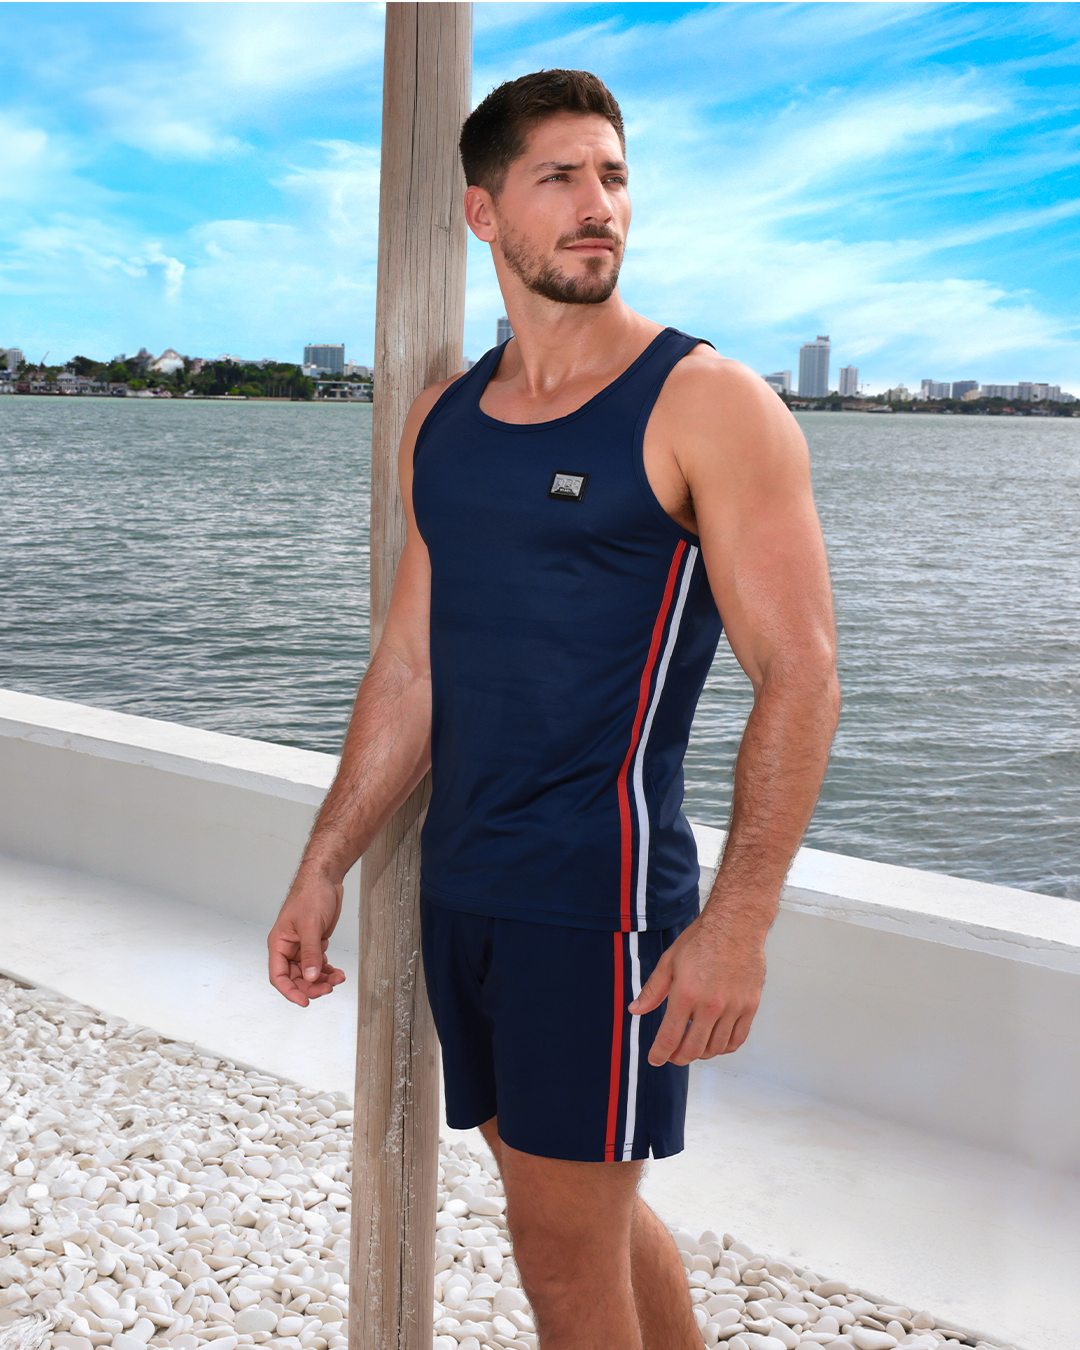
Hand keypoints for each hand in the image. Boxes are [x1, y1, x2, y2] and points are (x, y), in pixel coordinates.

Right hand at [268, 874, 346, 1007]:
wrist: (325, 879)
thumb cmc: (310, 895)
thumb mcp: (310, 925)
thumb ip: (310, 953)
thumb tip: (311, 977)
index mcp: (279, 943)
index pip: (278, 976)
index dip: (290, 991)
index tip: (304, 1002)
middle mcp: (288, 948)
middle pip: (296, 978)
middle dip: (312, 986)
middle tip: (328, 988)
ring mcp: (302, 947)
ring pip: (309, 973)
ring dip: (322, 980)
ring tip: (338, 978)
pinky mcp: (315, 944)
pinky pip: (318, 964)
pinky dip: (327, 971)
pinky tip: (337, 973)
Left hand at [628, 912, 765, 1065]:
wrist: (736, 924)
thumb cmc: (702, 940)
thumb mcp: (669, 961)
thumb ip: (653, 990)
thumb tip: (635, 1010)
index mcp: (686, 993)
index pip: (670, 1037)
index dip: (660, 1054)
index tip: (655, 1059)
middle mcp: (710, 1005)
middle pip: (693, 1049)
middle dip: (678, 1058)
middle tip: (672, 1055)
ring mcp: (733, 1007)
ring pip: (715, 1048)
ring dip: (701, 1053)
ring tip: (692, 1046)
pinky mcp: (750, 1006)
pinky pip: (737, 1039)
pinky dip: (724, 1047)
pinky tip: (714, 1042)